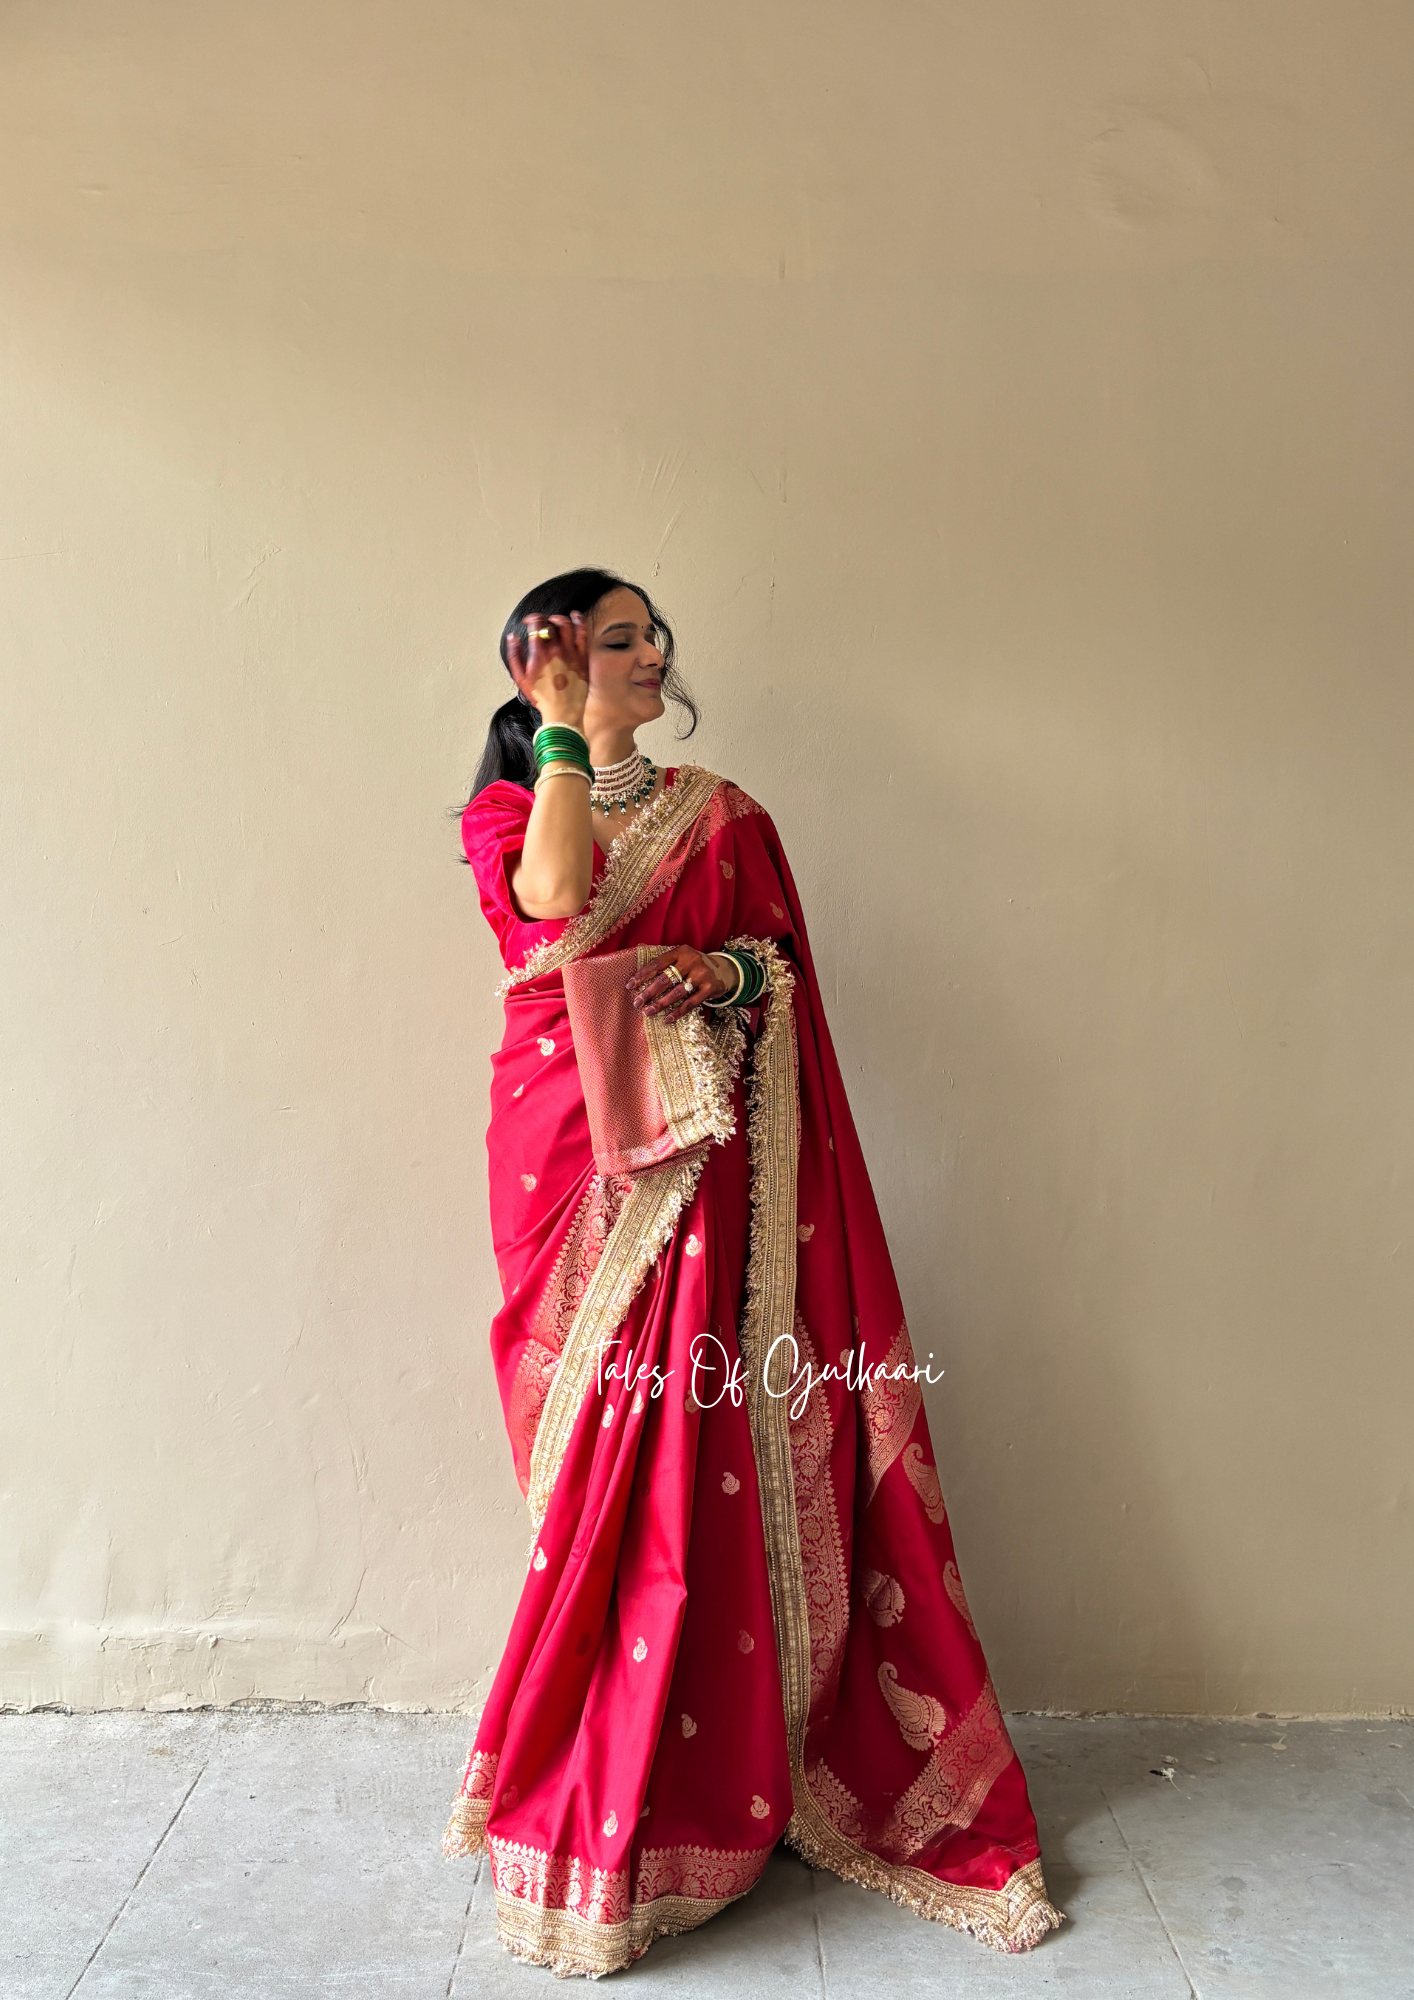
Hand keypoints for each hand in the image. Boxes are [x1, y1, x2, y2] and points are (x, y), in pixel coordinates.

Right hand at [506, 612, 589, 729]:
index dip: (531, 618)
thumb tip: (512, 637)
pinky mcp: (583, 657)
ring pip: (566, 624)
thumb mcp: (520, 678)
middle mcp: (555, 650)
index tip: (529, 622)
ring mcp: (571, 652)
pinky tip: (576, 616)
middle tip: (541, 624)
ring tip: (556, 620)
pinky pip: (583, 633)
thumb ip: (514, 655)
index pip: (536, 624)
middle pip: (550, 623)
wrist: (562, 712)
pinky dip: (579, 621)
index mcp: (539, 654)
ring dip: (559, 618)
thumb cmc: (541, 697)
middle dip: (543, 619)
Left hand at [627, 947, 735, 1023]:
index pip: (657, 963)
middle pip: (665, 979)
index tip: (629, 986)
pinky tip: (667, 1019)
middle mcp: (691, 961)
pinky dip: (678, 1012)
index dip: (642, 975)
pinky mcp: (709, 988)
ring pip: (676, 993)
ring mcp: (701, 975)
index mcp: (681, 951)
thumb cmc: (694, 965)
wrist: (724, 970)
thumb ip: (664, 960)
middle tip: (637, 1003)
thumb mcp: (682, 957)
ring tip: (648, 1012)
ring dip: (660, 1004)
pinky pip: (690, 1003)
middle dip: (648, 992)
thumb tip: (637, 960)